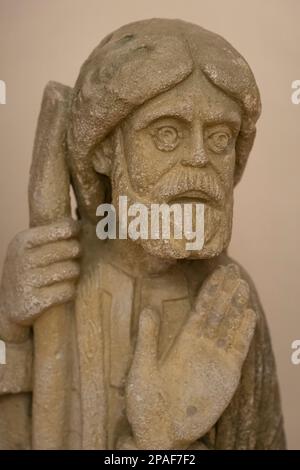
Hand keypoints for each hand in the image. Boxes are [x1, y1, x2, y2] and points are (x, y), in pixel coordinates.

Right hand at [0, 218, 79, 339]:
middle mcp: (24, 259)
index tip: (77, 231)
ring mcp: (28, 281)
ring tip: (68, 274)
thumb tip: (79, 222)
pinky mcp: (36, 302)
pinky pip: (68, 291)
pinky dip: (69, 291)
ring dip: (74, 272)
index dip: (73, 229)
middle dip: (76, 252)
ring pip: (71, 270)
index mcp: (22, 241)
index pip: (59, 229)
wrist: (10, 306)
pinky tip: (63, 290)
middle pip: (70, 249)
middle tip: (74, 256)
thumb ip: (50, 235)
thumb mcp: (29, 249)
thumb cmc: (28, 271)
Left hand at [126, 264, 256, 448]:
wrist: (160, 433)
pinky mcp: (226, 375)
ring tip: (243, 287)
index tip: (217, 273)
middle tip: (234, 271)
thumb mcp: (141, 367)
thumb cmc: (146, 403)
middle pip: (217, 313)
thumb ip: (147, 339)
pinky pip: (238, 349)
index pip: (199, 310)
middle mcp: (201, 346)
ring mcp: (215, 359)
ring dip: (236, 307)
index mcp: (182, 342)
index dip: (209, 291)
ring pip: (229, 326)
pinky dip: (244, 332)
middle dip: (225, 292)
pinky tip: (249, 314)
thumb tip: (148, 308)